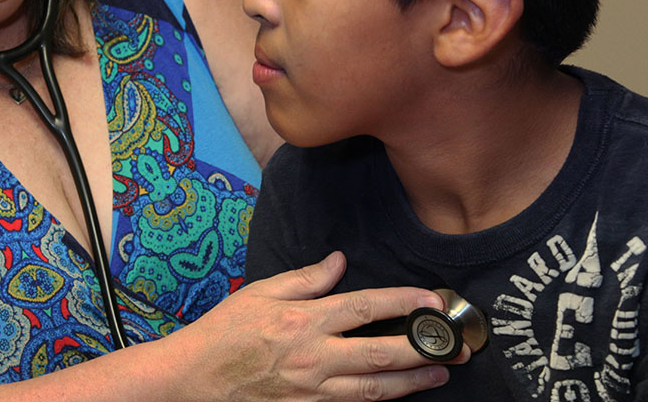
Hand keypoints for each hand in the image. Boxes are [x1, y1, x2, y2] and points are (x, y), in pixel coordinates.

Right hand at [163, 252, 466, 400]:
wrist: (192, 378)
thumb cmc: (224, 332)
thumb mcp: (260, 292)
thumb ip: (305, 278)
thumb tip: (339, 260)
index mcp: (304, 321)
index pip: (365, 307)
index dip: (403, 302)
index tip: (431, 300)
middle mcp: (313, 358)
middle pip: (382, 354)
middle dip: (424, 349)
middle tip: (454, 347)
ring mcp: (311, 391)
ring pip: (374, 390)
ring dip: (412, 383)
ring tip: (439, 374)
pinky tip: (397, 395)